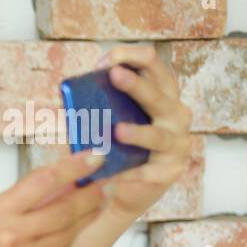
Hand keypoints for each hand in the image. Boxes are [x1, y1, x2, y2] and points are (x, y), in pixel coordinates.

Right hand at [0, 150, 105, 246]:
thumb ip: (24, 203)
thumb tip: (64, 184)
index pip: (43, 181)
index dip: (74, 167)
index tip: (95, 156)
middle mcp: (13, 236)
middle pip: (66, 209)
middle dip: (92, 194)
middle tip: (107, 182)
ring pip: (69, 232)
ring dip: (88, 215)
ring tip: (98, 202)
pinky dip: (70, 239)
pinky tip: (75, 230)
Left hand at [92, 45, 193, 218]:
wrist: (122, 190)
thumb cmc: (116, 148)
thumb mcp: (106, 121)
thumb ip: (96, 106)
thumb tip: (69, 95)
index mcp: (161, 95)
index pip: (154, 66)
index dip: (131, 57)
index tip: (104, 62)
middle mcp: (174, 115)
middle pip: (160, 94)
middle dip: (137, 84)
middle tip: (114, 74)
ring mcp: (177, 143)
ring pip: (158, 135)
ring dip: (139, 133)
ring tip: (118, 131)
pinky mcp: (170, 171)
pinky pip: (149, 171)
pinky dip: (130, 173)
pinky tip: (114, 175)